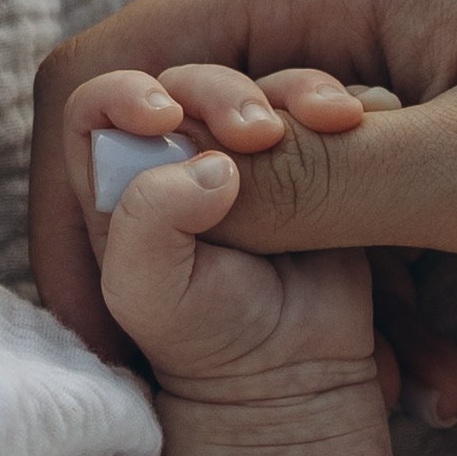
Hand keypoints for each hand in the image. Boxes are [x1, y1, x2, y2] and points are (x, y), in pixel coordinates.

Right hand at [33, 0, 456, 363]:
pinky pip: (324, 203)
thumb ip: (317, 190)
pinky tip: (425, 377)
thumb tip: (150, 197)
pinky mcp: (422, 112)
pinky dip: (347, 291)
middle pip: (157, 121)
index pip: (109, 69)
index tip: (108, 333)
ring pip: (240, 176)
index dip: (77, 203)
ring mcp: (376, 46)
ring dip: (272, 292)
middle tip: (209, 382)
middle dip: (169, 258)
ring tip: (372, 390)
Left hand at [63, 65, 394, 409]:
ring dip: (295, 89)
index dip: (124, 94)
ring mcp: (253, 154)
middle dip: (222, 91)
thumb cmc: (204, 337)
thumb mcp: (145, 293)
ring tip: (330, 120)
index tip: (165, 117)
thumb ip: (147, 222)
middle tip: (259, 132)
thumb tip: (213, 165)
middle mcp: (184, 154)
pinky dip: (346, 100)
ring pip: (263, 84)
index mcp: (123, 180)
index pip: (99, 106)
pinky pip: (326, 105)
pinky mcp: (315, 158)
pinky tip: (357, 118)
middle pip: (190, 82)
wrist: (294, 373)